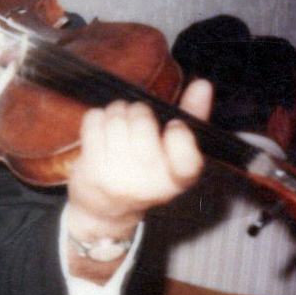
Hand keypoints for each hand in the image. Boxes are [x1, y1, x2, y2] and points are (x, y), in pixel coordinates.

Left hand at [66, 79, 212, 266]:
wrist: (105, 210)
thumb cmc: (144, 172)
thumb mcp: (174, 154)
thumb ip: (192, 118)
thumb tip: (203, 84)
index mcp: (178, 179)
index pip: (187, 151)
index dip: (180, 132)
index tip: (173, 126)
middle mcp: (149, 181)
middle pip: (143, 121)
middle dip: (138, 111)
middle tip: (136, 119)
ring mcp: (119, 177)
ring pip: (116, 118)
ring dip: (116, 112)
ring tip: (118, 122)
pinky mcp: (92, 170)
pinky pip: (94, 121)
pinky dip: (97, 117)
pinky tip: (102, 129)